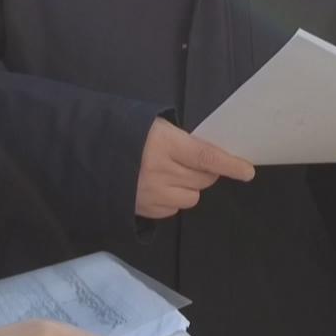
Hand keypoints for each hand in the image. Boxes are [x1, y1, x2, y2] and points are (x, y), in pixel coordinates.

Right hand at [135, 118, 254, 218]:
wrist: (88, 151)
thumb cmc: (126, 132)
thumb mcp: (154, 126)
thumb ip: (182, 141)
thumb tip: (209, 158)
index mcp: (164, 144)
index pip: (206, 157)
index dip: (229, 165)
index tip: (247, 171)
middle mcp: (159, 171)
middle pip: (203, 179)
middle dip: (206, 171)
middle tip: (193, 162)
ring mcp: (151, 194)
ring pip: (192, 197)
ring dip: (189, 186)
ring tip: (171, 174)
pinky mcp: (144, 210)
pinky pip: (174, 209)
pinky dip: (173, 198)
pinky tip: (159, 186)